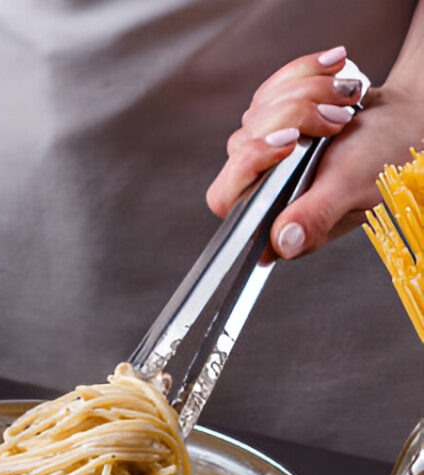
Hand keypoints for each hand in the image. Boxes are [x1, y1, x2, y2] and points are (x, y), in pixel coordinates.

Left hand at [206, 45, 423, 258]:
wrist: (402, 121)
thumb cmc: (384, 157)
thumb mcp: (350, 186)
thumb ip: (315, 215)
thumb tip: (282, 244)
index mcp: (277, 223)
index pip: (225, 200)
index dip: (249, 164)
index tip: (290, 142)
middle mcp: (265, 194)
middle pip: (241, 147)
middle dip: (292, 117)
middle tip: (338, 119)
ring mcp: (266, 160)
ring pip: (256, 115)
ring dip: (306, 95)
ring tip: (347, 104)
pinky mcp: (273, 126)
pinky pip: (269, 92)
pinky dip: (303, 77)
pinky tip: (334, 80)